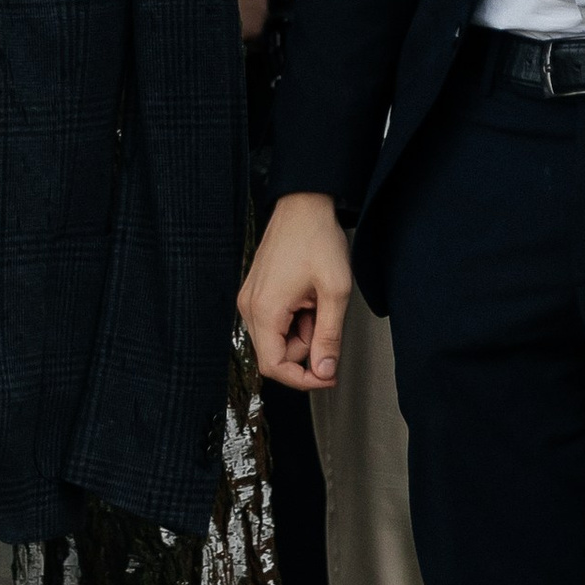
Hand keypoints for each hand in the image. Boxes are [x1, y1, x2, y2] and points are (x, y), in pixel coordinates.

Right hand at [238, 189, 352, 391]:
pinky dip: (294, 319)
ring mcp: (250, 298)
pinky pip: (274, 322)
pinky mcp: (256, 292)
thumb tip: (324, 370)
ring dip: (301, 331)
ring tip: (317, 301)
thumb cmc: (316, 239)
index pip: (274, 366)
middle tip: (326, 318)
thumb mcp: (334, 291)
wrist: (304, 205)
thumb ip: (329, 336)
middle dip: (306, 347)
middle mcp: (250, 306)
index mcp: (265, 310)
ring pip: (276, 338)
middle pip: (275, 354)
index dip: (302, 379)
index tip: (327, 375)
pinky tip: (307, 297)